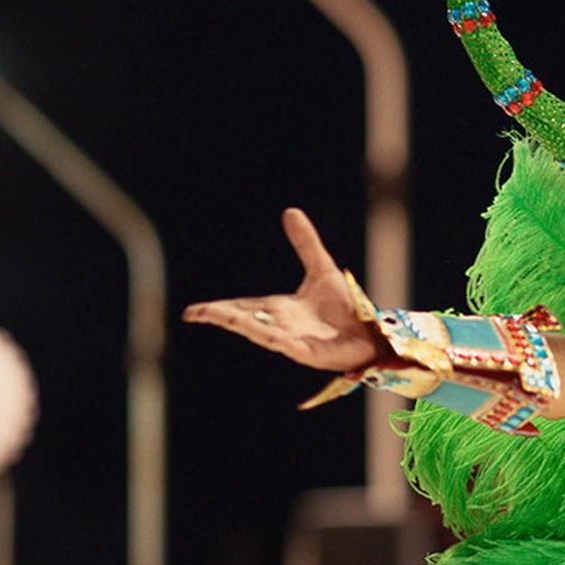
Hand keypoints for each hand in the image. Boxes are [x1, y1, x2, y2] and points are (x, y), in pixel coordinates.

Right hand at [182, 208, 385, 371]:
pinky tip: (266, 336)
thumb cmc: (347, 308)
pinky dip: (279, 340)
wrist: (372, 334)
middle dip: (222, 316)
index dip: (218, 309)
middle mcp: (283, 326)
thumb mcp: (322, 270)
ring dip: (244, 326)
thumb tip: (290, 211)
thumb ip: (306, 244)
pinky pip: (292, 346)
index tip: (192, 311)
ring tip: (219, 317)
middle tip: (195, 313)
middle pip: (246, 321)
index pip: (242, 308)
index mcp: (280, 310)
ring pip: (264, 334)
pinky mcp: (312, 353)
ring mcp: (296, 341)